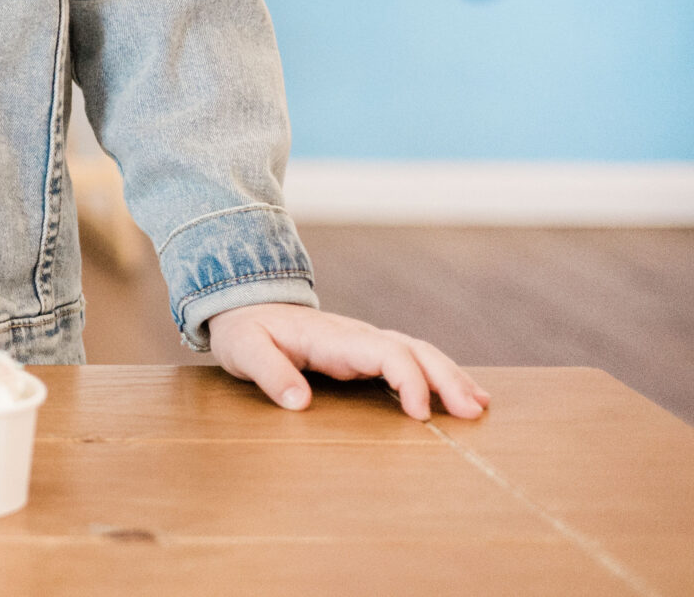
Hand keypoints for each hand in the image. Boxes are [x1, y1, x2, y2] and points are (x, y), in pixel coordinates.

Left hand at [209, 302, 488, 420]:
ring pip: (418, 353)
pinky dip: (437, 376)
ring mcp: (364, 342)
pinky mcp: (364, 353)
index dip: (408, 380)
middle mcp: (356, 336)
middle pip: (413, 350)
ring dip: (450, 376)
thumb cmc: (244, 331)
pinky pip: (409, 361)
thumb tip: (297, 401)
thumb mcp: (244, 350)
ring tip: (479, 405)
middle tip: (473, 411)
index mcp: (332, 337)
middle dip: (446, 378)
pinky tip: (457, 395)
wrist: (242, 306)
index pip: (384, 352)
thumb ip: (269, 372)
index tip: (419, 414)